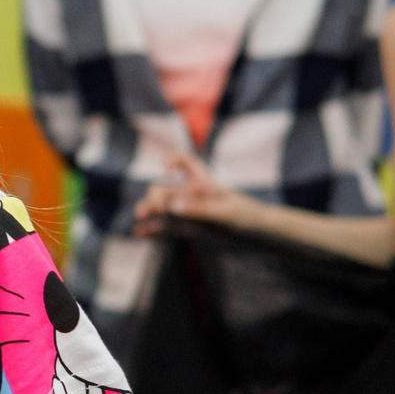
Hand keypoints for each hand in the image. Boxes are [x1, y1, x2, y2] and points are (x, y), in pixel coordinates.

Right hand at [131, 155, 251, 235]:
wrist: (255, 232)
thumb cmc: (245, 215)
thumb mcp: (225, 211)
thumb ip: (200, 209)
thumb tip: (172, 206)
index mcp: (203, 183)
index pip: (187, 164)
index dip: (174, 160)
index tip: (165, 168)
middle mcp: (192, 195)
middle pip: (165, 189)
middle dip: (154, 198)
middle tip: (151, 211)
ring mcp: (188, 212)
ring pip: (162, 208)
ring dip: (149, 211)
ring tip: (139, 218)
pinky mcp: (188, 228)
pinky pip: (167, 226)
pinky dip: (154, 230)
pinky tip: (141, 233)